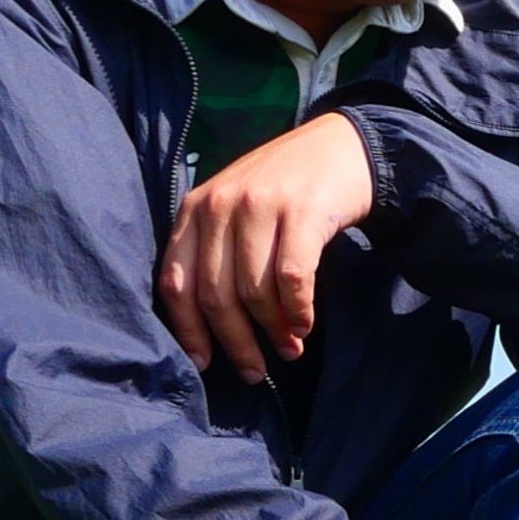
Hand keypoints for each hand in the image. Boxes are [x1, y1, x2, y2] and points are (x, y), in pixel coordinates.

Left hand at [157, 111, 375, 380]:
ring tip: (289, 350)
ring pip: (254, 292)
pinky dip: (298, 311)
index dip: (188, 330)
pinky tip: (304, 326)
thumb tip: (212, 323)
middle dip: (235, 343)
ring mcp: (261, 207)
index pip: (176, 280)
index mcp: (196, 208)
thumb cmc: (287, 186)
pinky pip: (292, 278)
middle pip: (216, 295)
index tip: (204, 364)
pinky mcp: (302, 212)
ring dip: (272, 332)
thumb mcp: (237, 207)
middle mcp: (221, 206)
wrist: (341, 147)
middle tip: (253, 372)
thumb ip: (216, 248)